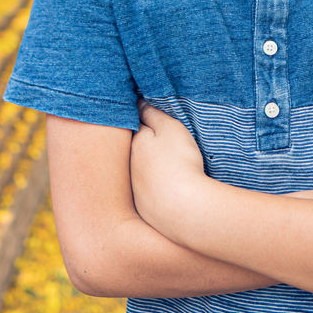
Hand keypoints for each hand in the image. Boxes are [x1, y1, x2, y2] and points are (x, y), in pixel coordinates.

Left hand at [130, 101, 206, 235]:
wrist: (184, 210)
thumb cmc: (179, 163)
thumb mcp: (169, 129)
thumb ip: (152, 113)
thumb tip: (138, 103)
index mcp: (134, 143)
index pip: (135, 125)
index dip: (143, 119)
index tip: (148, 114)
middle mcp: (129, 166)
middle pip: (135, 150)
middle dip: (143, 146)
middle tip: (161, 144)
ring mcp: (134, 189)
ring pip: (139, 173)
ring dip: (148, 170)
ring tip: (166, 168)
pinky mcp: (143, 209)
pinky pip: (148, 194)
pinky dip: (155, 190)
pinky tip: (167, 191)